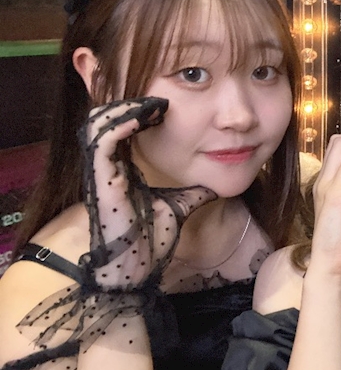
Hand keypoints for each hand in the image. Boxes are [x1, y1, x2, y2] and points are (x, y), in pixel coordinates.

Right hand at [78, 97, 216, 289]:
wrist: (136, 270)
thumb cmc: (150, 241)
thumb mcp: (179, 206)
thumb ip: (193, 193)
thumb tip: (215, 183)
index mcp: (120, 169)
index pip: (120, 129)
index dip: (137, 112)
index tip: (164, 106)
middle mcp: (106, 166)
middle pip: (104, 120)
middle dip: (128, 103)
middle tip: (159, 99)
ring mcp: (100, 171)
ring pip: (97, 123)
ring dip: (124, 107)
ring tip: (153, 103)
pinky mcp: (100, 178)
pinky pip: (102, 139)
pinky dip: (121, 121)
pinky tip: (146, 115)